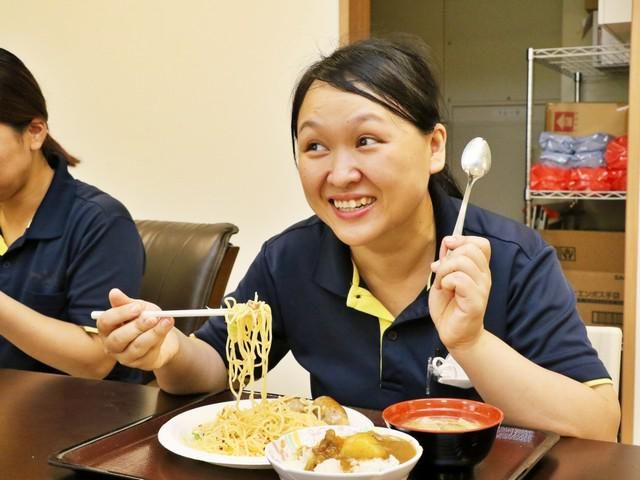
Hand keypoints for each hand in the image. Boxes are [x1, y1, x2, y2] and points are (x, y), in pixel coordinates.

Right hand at [97, 288, 179, 369]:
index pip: (106, 322)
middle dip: (137, 326)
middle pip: (118, 338)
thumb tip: (114, 292)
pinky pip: (149, 352)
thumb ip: (126, 302)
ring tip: (165, 321)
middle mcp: (112, 344)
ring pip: (135, 347)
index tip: (137, 307)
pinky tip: (166, 328)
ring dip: (153, 333)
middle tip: (152, 317)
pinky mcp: (140, 363)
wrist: (164, 332)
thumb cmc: (147, 319)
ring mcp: (125, 357)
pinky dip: (159, 338)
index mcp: (107, 328)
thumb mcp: (138, 307)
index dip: (121, 314)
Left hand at [428, 235, 490, 350]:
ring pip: (463, 262)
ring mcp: (482, 289)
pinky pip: (460, 280)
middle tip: (441, 273)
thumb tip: (448, 241)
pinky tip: (445, 290)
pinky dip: (447, 281)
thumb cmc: (449, 306)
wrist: (454, 333)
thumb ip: (447, 259)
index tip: (448, 248)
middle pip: (470, 249)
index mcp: (479, 269)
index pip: (481, 244)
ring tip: (442, 283)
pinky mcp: (476, 302)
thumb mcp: (444, 277)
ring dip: (445, 270)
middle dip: (448, 257)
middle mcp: (484, 277)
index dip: (463, 240)